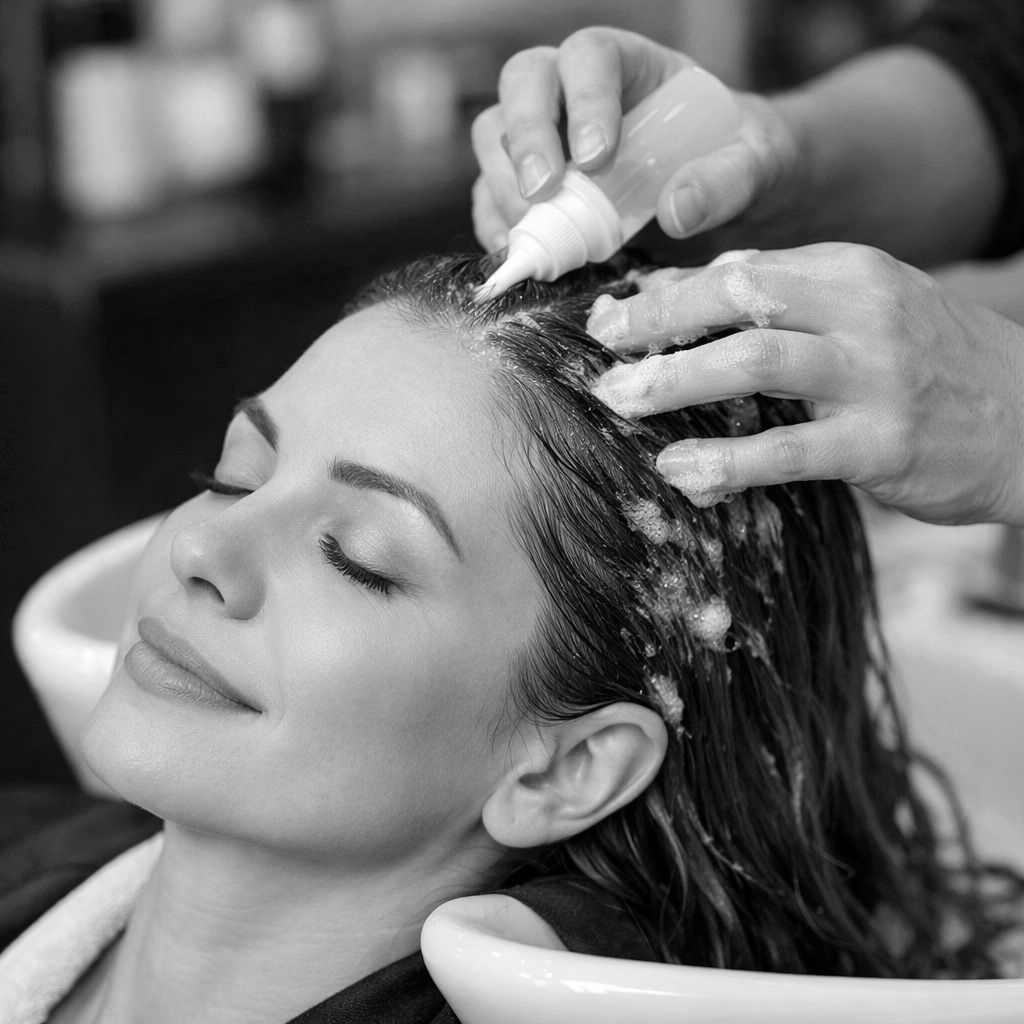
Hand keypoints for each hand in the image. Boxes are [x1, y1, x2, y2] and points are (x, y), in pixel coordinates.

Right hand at [471, 27, 802, 256]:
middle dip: (526, 138)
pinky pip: (490, 195)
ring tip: (538, 234)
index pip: (589, 56)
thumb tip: (678, 211)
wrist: (722, 192)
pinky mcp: (530, 187)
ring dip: (504, 186)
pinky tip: (522, 252)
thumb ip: (729, 180)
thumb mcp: (755, 164)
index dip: (584, 99)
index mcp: (629, 65)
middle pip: (523, 84)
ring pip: (495, 137)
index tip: (597, 158)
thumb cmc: (737, 161)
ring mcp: (545, 139)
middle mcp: (573, 92)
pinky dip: (496, 226)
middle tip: (546, 194)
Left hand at [588, 244, 1023, 526]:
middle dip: (656, 326)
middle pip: (739, 299)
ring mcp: (874, 375)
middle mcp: (860, 310)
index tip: (606, 319)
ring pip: (756, 363)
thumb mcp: (860, 311)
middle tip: (598, 356)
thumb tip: (671, 299)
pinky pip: (788, 451)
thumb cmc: (927, 363)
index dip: (663, 295)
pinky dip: (727, 460)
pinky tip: (680, 470)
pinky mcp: (882, 443)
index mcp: (847, 270)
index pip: (739, 269)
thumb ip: (776, 303)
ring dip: (676, 383)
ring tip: (619, 403)